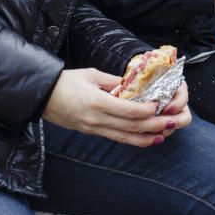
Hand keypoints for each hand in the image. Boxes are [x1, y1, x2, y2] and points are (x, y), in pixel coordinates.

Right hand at [42, 69, 190, 146]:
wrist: (42, 96)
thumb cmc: (66, 82)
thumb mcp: (91, 75)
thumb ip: (114, 81)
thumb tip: (134, 85)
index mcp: (97, 103)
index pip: (128, 111)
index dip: (147, 110)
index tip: (160, 103)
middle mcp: (97, 120)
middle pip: (131, 127)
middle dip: (154, 125)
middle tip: (172, 121)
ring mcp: (94, 129)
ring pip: (126, 137)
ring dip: (148, 137)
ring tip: (165, 134)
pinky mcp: (93, 132)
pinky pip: (117, 138)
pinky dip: (134, 140)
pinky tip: (147, 139)